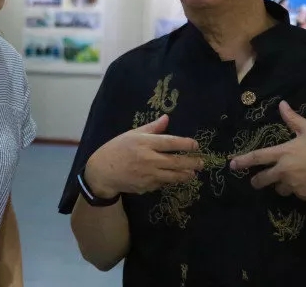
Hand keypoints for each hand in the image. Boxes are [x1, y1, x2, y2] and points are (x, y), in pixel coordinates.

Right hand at [85, 114, 201, 197]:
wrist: (103, 171)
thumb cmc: (116, 149)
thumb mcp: (131, 134)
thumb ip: (151, 128)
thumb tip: (167, 118)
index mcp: (145, 143)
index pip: (171, 142)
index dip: (186, 144)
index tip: (195, 145)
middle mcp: (149, 159)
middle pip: (176, 161)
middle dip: (192, 162)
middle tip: (202, 163)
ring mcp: (148, 174)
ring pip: (173, 176)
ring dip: (185, 175)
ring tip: (193, 174)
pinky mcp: (147, 186)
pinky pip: (162, 183)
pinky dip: (169, 181)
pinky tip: (174, 178)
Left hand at [229, 101, 305, 201]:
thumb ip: (292, 119)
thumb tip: (282, 104)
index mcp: (283, 153)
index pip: (257, 158)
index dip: (243, 161)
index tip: (232, 165)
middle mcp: (284, 171)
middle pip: (262, 180)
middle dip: (257, 181)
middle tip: (256, 181)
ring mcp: (294, 186)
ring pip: (280, 188)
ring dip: (282, 184)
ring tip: (293, 177)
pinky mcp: (305, 196)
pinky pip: (298, 194)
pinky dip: (300, 189)